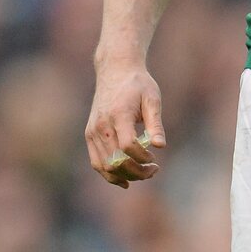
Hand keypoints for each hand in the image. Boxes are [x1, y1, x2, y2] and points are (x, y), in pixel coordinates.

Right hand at [85, 63, 165, 188]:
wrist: (115, 71)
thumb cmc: (138, 85)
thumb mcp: (152, 99)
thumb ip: (155, 123)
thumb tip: (161, 146)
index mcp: (118, 115)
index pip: (127, 146)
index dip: (142, 157)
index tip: (155, 158)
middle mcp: (102, 125)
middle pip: (116, 160)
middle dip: (137, 171)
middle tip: (154, 170)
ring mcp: (92, 131)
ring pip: (104, 166)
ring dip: (124, 176)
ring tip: (144, 174)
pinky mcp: (89, 134)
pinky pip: (96, 162)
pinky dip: (109, 174)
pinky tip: (125, 180)